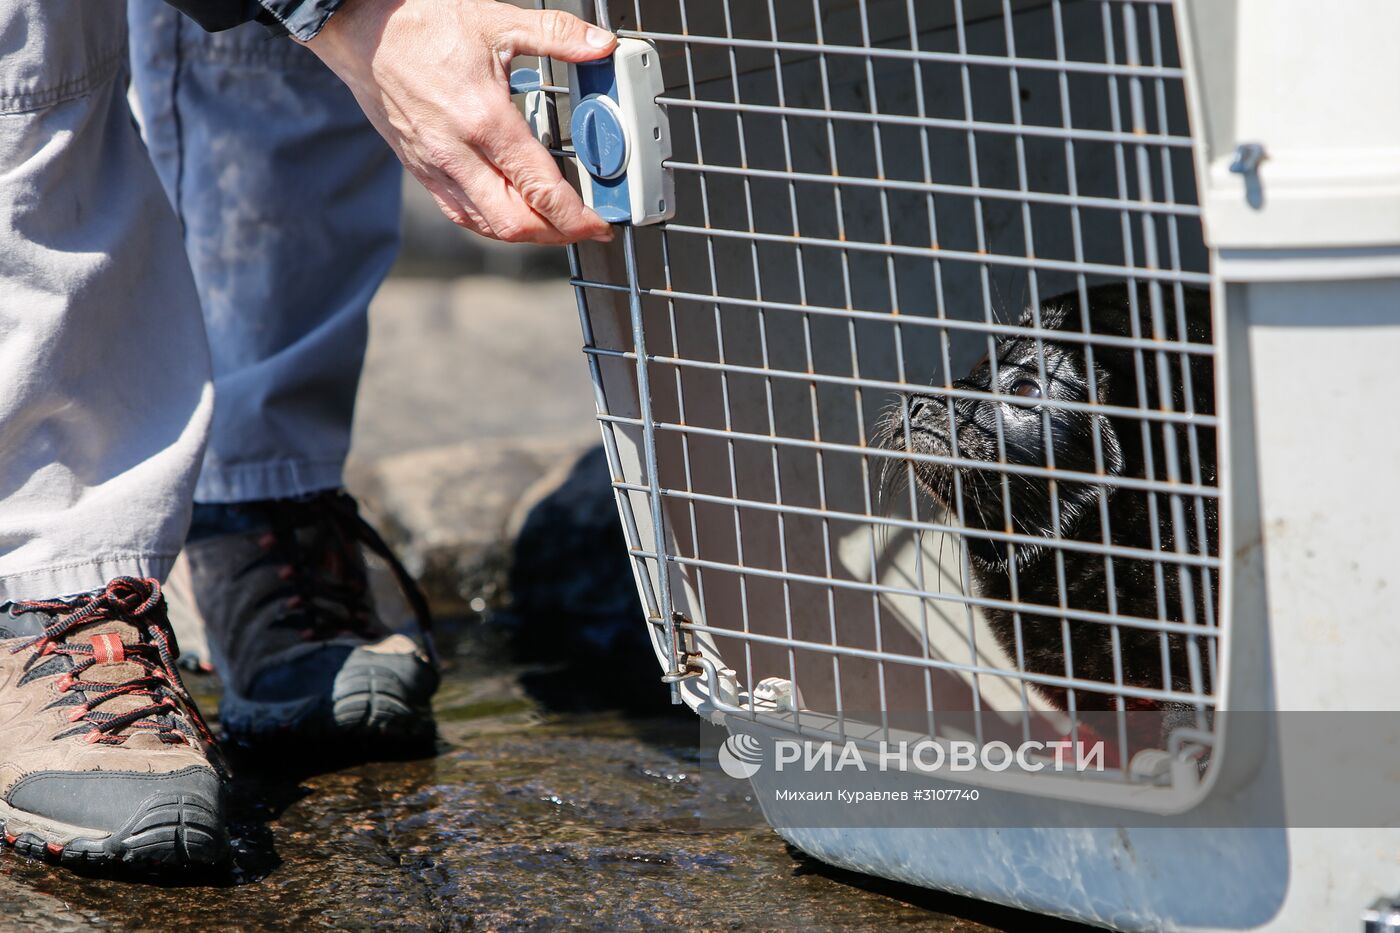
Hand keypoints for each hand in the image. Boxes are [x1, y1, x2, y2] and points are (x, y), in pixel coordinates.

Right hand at [306, 0, 615, 244]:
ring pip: (487, 225)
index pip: (540, 188)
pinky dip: (491, 223)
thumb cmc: (421, 24)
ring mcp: (435, 166)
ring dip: (525, 233)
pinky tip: (509, 212)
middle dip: (556, 234)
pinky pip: (460, 213)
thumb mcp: (496, 21)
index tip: (598, 225)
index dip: (575, 217)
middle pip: (514, 223)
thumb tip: (599, 44)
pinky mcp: (420, 169)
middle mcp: (458, 152)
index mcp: (484, 119)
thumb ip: (556, 34)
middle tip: (583, 229)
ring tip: (553, 224)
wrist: (360, 30)